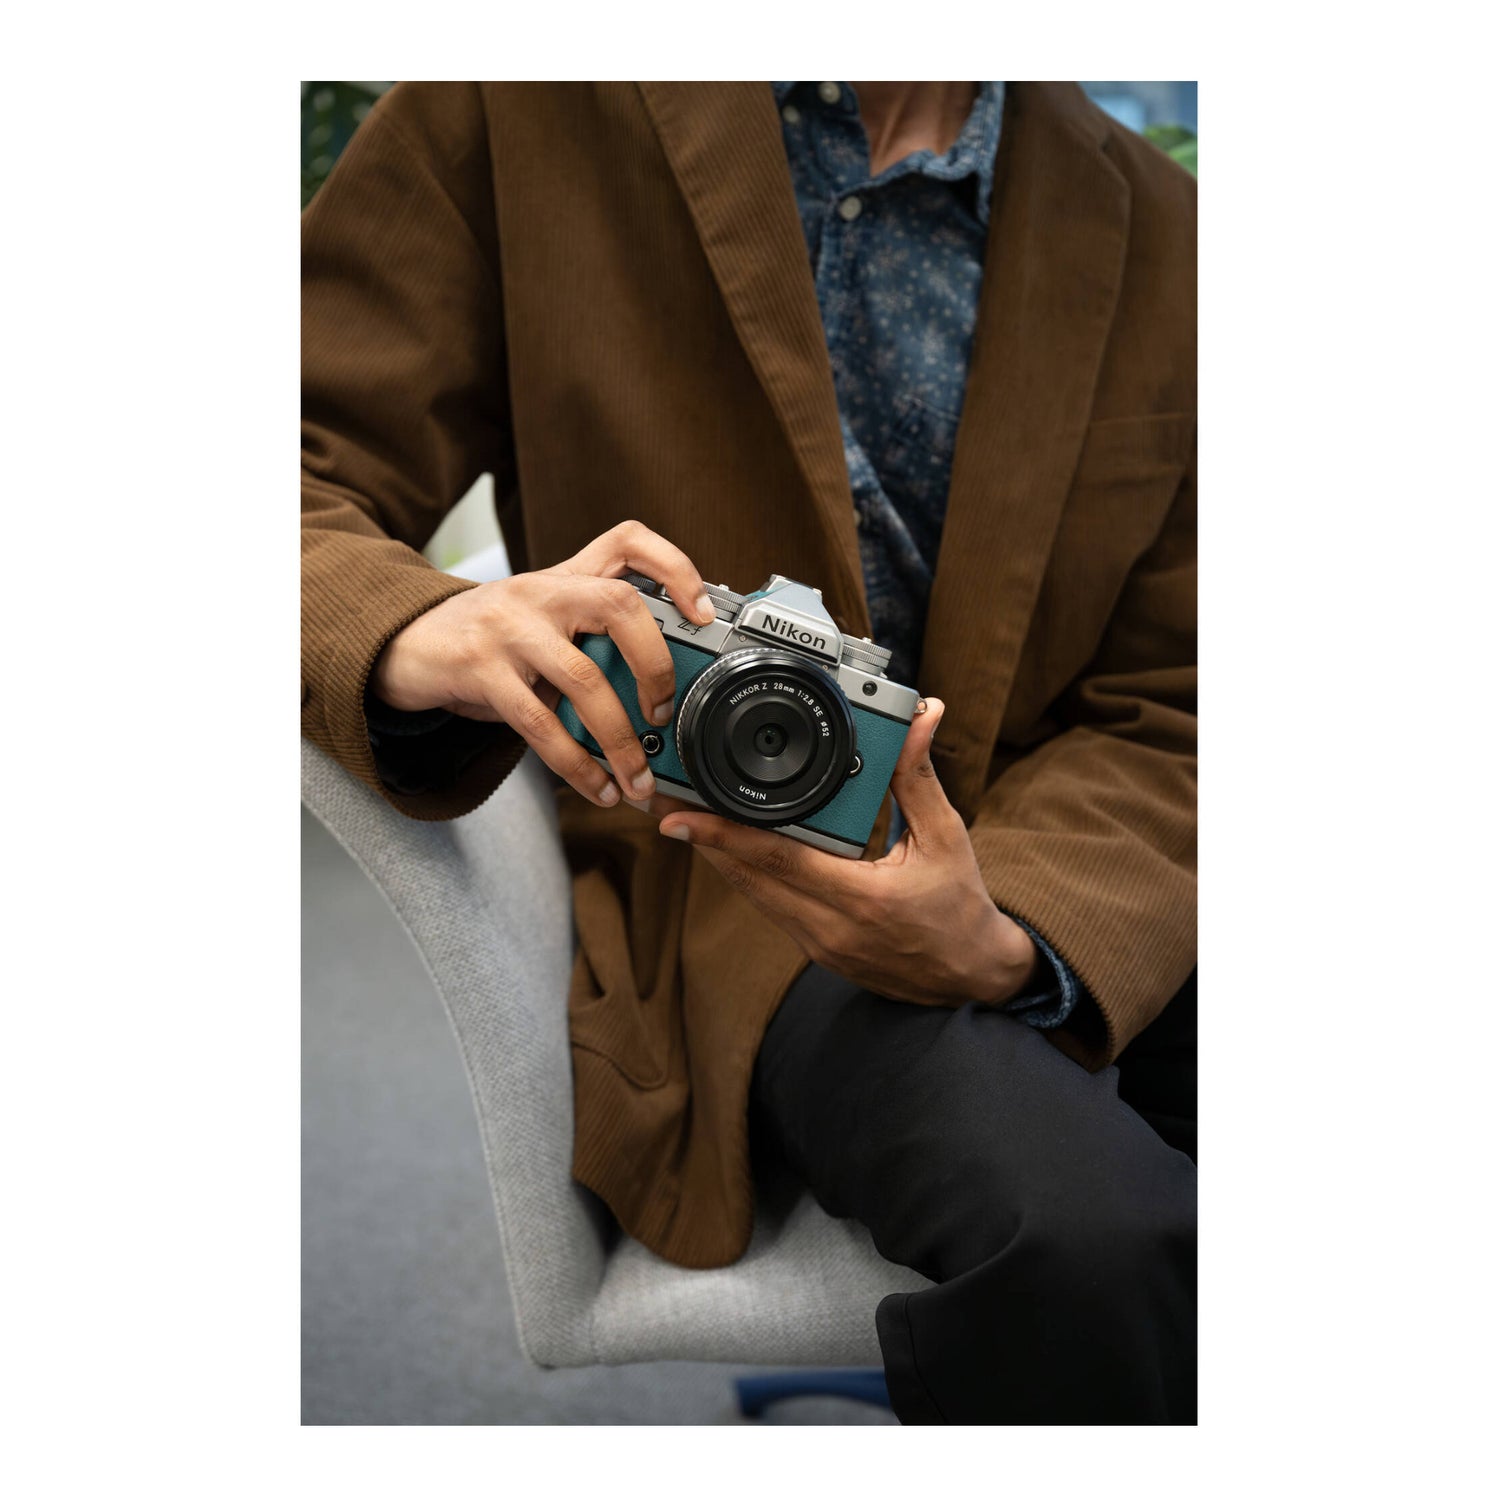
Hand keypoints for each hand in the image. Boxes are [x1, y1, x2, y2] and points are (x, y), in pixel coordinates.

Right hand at [371, 520, 715, 807]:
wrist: (405, 646)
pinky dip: (576, 765)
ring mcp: (509, 627)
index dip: (674, 569)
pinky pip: (540, 723)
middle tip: (664, 711)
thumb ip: (592, 640)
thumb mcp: (543, 622)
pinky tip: (597, 788)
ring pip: (584, 679)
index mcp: (564, 576)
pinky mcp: (480, 670)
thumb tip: (662, 701)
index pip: (628, 542)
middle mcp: (540, 591)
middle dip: (655, 664)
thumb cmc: (488, 640)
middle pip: (619, 604)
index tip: (702, 613)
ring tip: (637, 779)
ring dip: (619, 739)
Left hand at [647, 698, 1041, 1004]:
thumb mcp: (947, 838)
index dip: (724, 836)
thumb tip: (920, 719)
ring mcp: (818, 943)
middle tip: (662, 799)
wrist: (972, 979)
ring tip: (682, 815)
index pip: (777, 861)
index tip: (679, 816)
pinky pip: (768, 906)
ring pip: (752, 895)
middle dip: (703, 838)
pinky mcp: (816, 949)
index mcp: (862, 899)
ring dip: (717, 856)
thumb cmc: (961, 909)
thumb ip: (919, 778)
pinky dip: (745, 874)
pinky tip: (728, 847)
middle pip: (748, 878)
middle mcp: (830, 927)